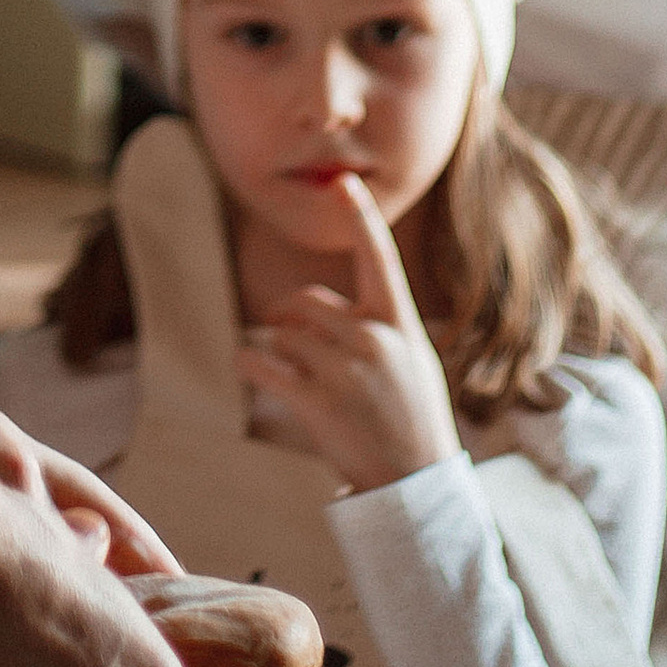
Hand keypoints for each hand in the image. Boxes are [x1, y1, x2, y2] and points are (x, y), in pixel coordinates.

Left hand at [238, 177, 459, 491]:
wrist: (416, 484)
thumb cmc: (413, 419)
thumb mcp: (414, 361)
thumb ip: (376, 327)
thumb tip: (317, 312)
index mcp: (400, 324)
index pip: (379, 259)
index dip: (360, 218)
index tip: (344, 182)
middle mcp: (373, 339)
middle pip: (305, 304)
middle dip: (292, 320)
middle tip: (296, 345)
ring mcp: (345, 370)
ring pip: (283, 334)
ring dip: (278, 351)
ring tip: (299, 379)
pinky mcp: (315, 400)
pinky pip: (262, 364)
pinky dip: (249, 364)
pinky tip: (251, 369)